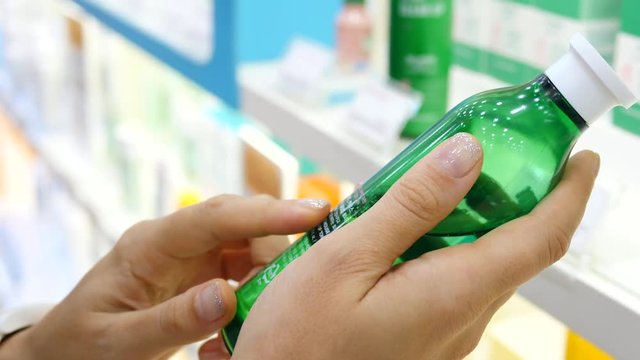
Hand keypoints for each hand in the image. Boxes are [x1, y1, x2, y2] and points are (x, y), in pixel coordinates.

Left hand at [0, 195, 328, 359]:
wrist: (64, 351)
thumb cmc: (81, 346)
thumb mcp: (119, 342)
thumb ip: (172, 321)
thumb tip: (227, 297)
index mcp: (150, 245)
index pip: (216, 216)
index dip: (267, 212)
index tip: (314, 212)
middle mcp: (174, 241)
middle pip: (239, 220)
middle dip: (280, 230)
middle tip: (318, 254)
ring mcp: (188, 256)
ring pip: (246, 242)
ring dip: (272, 262)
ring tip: (290, 289)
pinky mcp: (199, 273)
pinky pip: (241, 268)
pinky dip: (260, 283)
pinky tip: (265, 305)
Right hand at [233, 133, 599, 359]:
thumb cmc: (297, 340)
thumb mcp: (345, 257)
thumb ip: (410, 206)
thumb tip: (467, 155)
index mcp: (450, 293)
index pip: (540, 239)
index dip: (569, 194)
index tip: (579, 158)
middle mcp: (462, 320)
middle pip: (515, 250)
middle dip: (520, 198)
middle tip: (495, 152)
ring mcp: (445, 334)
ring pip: (484, 266)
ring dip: (480, 221)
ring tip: (445, 184)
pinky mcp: (426, 339)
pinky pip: (456, 285)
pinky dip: (452, 247)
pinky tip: (412, 232)